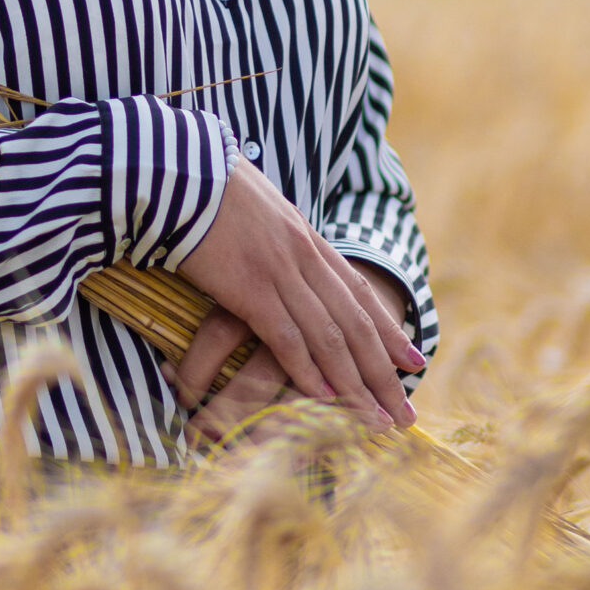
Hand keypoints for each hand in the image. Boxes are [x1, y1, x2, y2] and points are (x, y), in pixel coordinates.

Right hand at [173, 158, 425, 442]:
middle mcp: (303, 255)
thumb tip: (272, 248)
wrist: (177, 170)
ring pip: (330, 336)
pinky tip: (324, 398)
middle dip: (383, 371)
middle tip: (403, 410)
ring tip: (375, 419)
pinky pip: (286, 337)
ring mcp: (280, 271)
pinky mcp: (250, 287)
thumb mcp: (252, 207)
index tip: (411, 359)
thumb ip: (270, 234)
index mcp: (305, 236)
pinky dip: (308, 371)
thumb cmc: (202, 185)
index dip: (387, 328)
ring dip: (356, 383)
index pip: (357, 290)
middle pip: (355, 322)